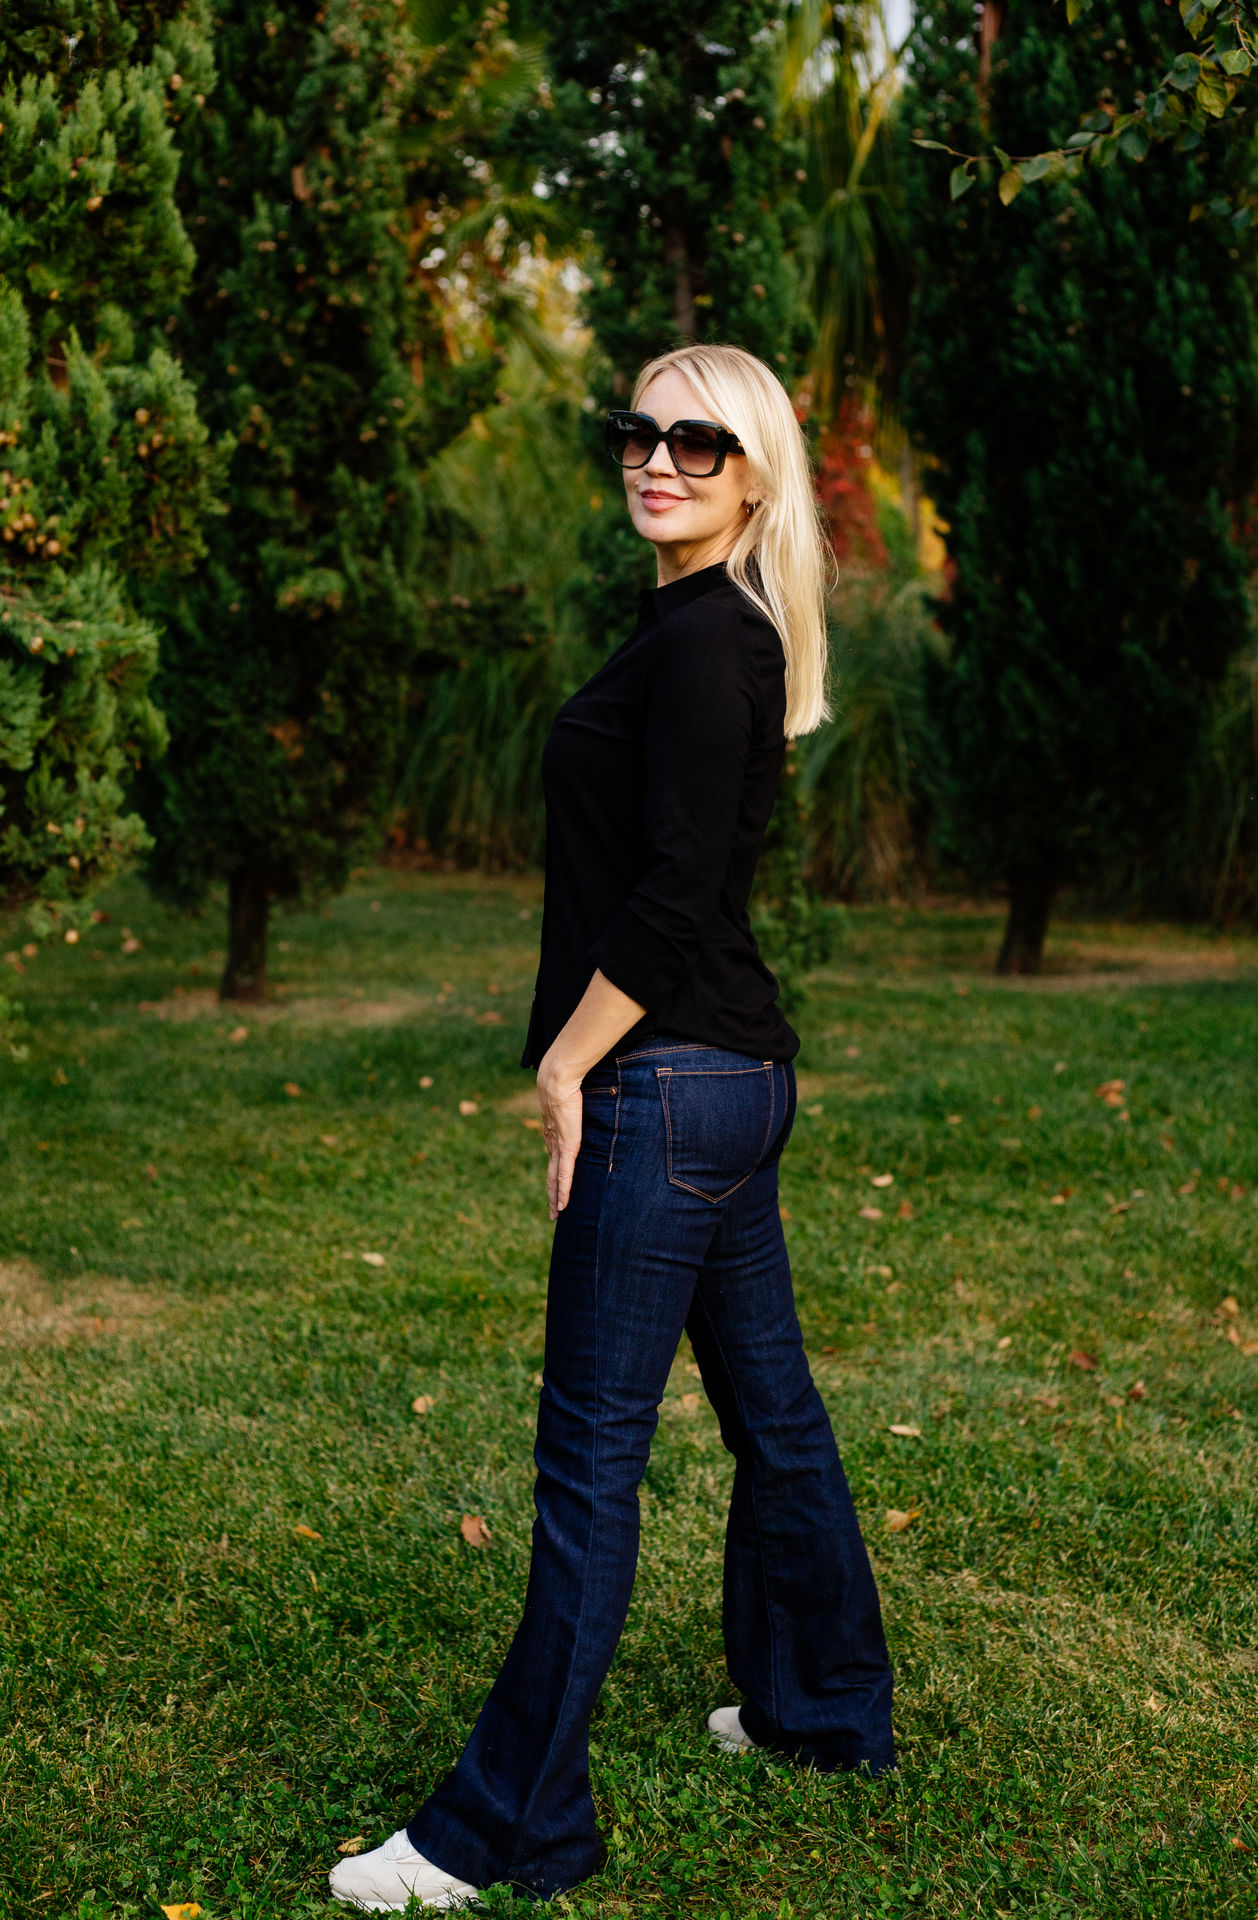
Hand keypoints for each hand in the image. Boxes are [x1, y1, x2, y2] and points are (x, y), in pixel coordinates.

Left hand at [537, 1064, 582, 1219]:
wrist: (556, 1081)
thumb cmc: (564, 1084)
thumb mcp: (569, 1099)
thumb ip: (573, 1106)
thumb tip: (579, 1099)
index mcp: (553, 1134)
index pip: (553, 1161)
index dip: (553, 1177)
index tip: (554, 1189)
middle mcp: (552, 1144)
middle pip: (551, 1176)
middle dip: (552, 1195)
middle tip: (553, 1213)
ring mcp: (558, 1148)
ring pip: (555, 1181)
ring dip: (556, 1198)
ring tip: (556, 1215)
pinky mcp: (567, 1148)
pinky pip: (564, 1175)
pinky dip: (563, 1191)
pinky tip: (563, 1205)